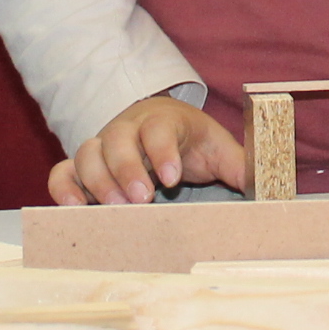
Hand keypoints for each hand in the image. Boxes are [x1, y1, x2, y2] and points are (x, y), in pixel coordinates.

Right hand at [46, 93, 248, 205]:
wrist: (160, 125)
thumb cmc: (191, 141)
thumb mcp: (218, 148)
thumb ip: (239, 165)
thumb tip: (266, 185)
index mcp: (162, 120)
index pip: (158, 128)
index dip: (162, 150)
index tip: (172, 177)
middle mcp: (126, 129)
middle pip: (117, 139)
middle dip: (127, 168)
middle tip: (141, 198)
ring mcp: (101, 146)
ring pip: (87, 153)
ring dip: (97, 181)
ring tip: (115, 208)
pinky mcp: (83, 166)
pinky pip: (63, 171)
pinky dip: (63, 188)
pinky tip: (73, 209)